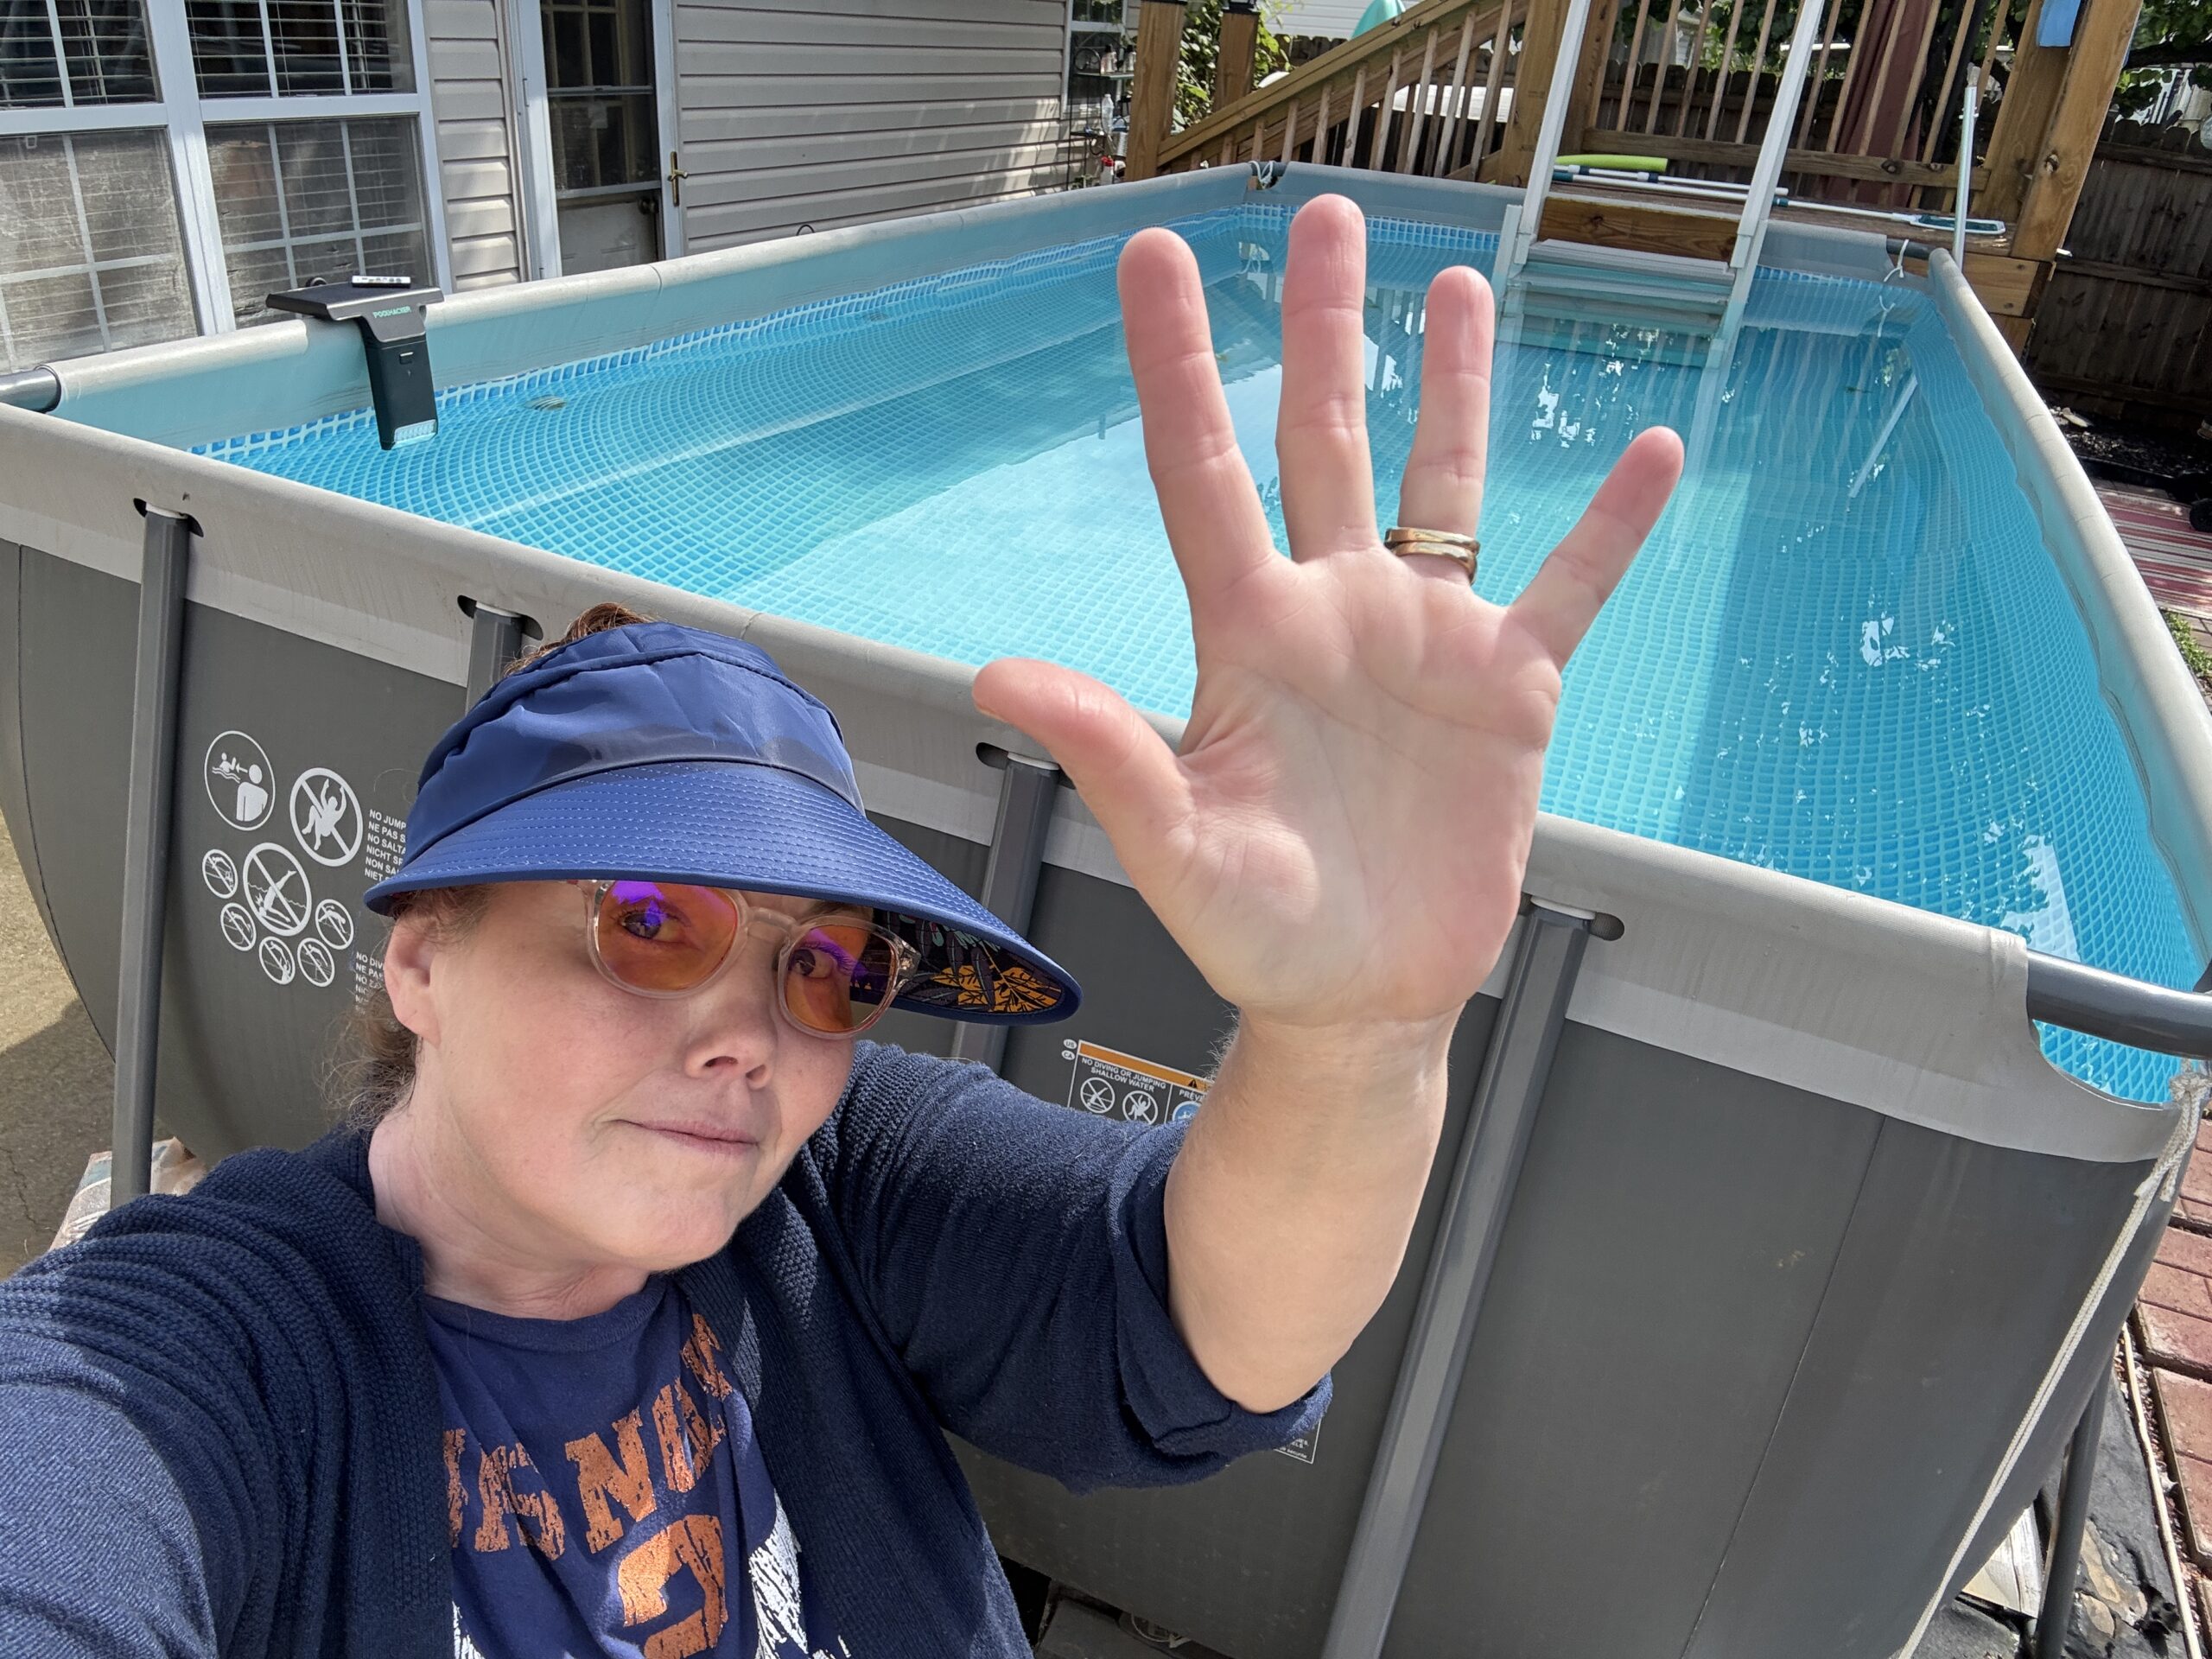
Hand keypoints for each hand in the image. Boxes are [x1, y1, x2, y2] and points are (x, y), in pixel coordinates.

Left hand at [973, 195, 1681, 1033]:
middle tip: (1329, 217)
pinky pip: (1570, 588)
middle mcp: (1334, 612)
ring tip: (1458, 283)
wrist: (1360, 999)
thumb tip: (998, 676)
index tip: (1154, 253)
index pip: (1201, 467)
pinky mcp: (1509, 692)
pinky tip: (1646, 451)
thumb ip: (1106, 755)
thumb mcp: (1177, 847)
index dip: (1177, 359)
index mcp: (1247, 633)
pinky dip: (1610, 528)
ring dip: (1454, 386)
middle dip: (1325, 327)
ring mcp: (1425, 643)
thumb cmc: (1254, 932)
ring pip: (1443, 484)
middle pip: (1326, 438)